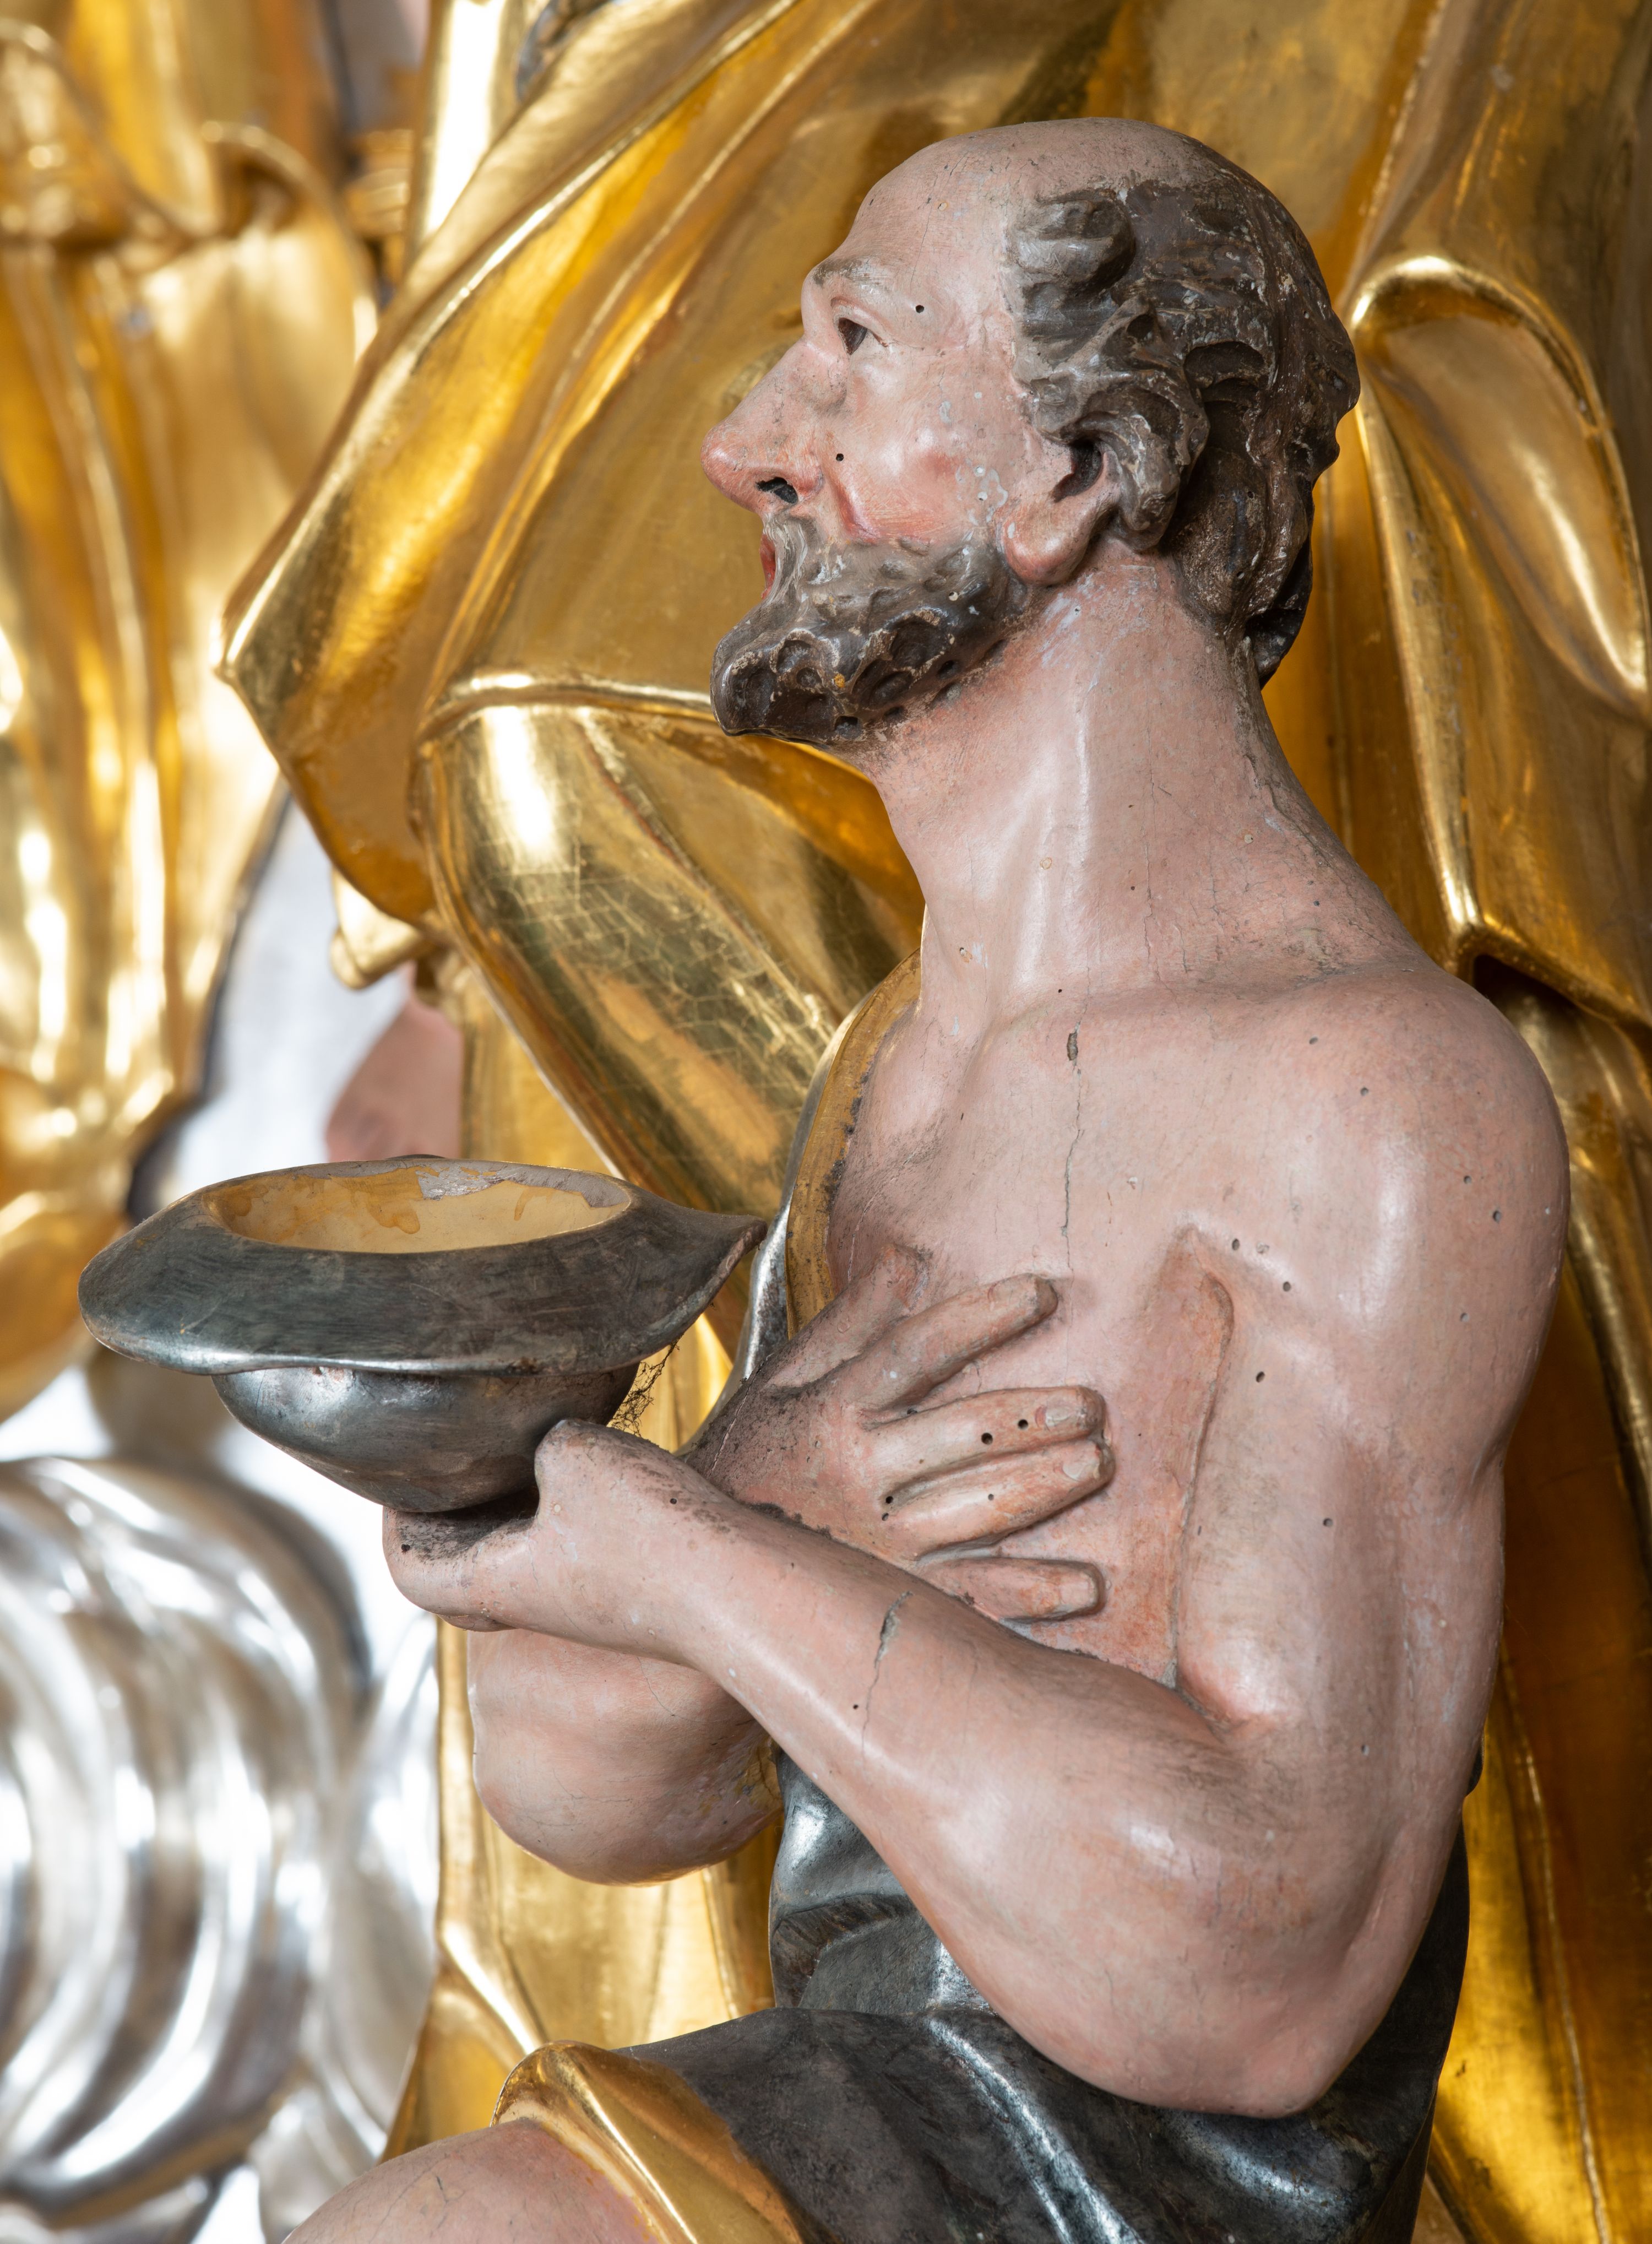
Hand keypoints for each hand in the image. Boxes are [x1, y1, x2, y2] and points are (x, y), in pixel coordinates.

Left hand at [384, 1423, 706, 1650]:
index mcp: (498, 1585)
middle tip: (454, 1469)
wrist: (738, 1589)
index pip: (409, 1571)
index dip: (392, 1526)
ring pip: (525, 1560)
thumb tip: (552, 1445)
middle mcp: (536, 1603)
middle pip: (464, 1572)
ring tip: (524, 1457)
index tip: (398, 1480)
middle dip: (452, 1521)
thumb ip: (546, 1440)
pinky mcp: (632, 1593)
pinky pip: (578, 1553)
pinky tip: (599, 1471)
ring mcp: (586, 1603)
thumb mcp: (577, 1455)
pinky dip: (569, 1515)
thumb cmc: (650, 1535)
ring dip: (515, 1515)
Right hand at [686, 1247, 1112, 1620]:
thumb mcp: (784, 1383)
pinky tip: (1088, 1585)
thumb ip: (850, 1324)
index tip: (1042, 1293)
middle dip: (1032, 1415)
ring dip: (1045, 1486)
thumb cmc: (754, 1462)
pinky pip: (977, 1598)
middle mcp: (862, 1475)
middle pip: (963, 1434)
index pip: (917, 1352)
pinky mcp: (901, 1600)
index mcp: (835, 1411)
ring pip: (979, 1508)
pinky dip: (1035, 1595)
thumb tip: (908, 1257)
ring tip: (1098, 1462)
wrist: (704, 1571)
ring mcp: (884, 1544)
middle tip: (1091, 1403)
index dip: (980, 1318)